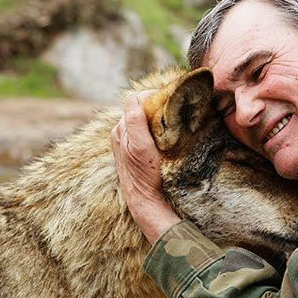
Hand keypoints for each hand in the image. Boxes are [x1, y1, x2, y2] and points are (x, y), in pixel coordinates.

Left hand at [110, 91, 180, 243]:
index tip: (172, 102)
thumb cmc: (145, 174)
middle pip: (141, 106)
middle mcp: (121, 130)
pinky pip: (144, 128)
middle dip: (158, 105)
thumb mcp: (140, 147)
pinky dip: (155, 126)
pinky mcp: (134, 147)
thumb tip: (134, 98)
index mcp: (121, 127)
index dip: (156, 97)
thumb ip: (134, 121)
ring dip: (157, 116)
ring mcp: (126, 139)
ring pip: (143, 116)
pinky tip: (165, 135)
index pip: (138, 99)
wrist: (146, 199)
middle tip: (176, 111)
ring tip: (172, 123)